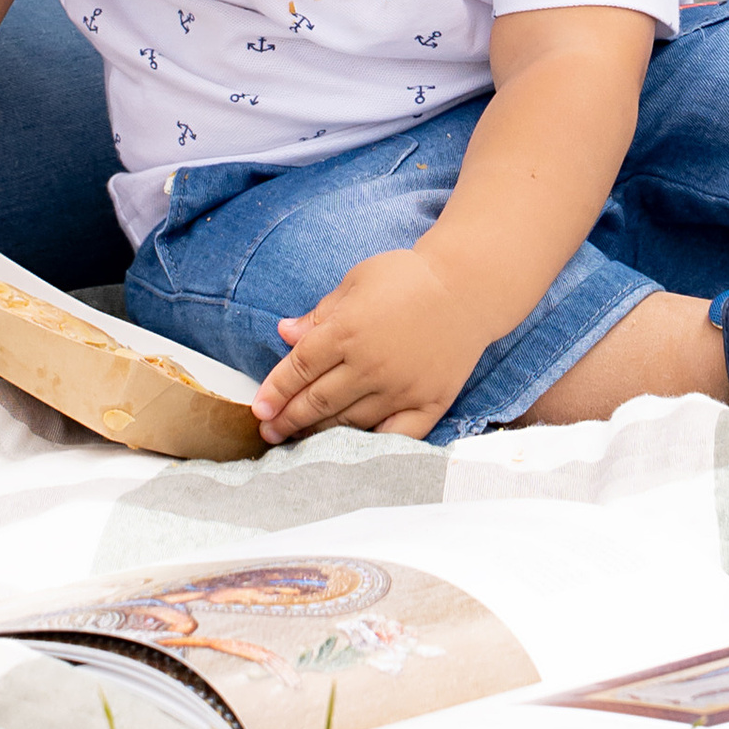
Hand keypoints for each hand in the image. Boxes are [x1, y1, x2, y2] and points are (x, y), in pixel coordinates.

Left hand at [254, 248, 492, 442]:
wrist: (469, 285)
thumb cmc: (409, 277)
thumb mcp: (357, 281)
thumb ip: (321, 313)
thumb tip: (284, 334)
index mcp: (347, 330)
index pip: (299, 369)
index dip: (274, 391)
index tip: (258, 409)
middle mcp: (370, 365)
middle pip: (317, 401)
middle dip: (287, 420)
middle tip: (268, 433)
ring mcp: (400, 388)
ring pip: (348, 422)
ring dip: (318, 434)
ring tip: (299, 440)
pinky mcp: (428, 403)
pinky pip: (394, 436)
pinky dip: (369, 446)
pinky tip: (349, 451)